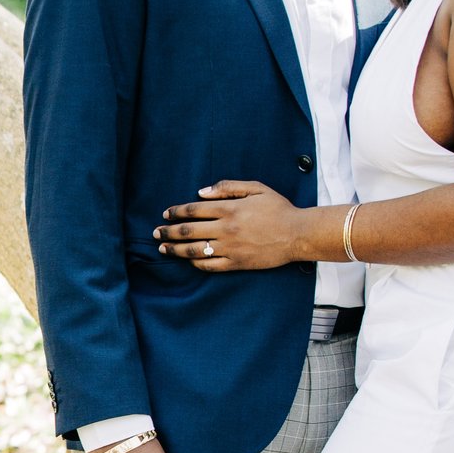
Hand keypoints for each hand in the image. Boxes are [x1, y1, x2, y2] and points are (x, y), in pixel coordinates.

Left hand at [153, 181, 300, 270]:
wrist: (297, 234)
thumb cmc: (278, 208)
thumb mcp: (256, 188)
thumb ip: (227, 187)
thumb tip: (201, 192)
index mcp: (229, 209)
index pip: (193, 210)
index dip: (176, 212)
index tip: (166, 214)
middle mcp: (226, 229)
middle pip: (188, 231)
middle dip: (168, 231)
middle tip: (156, 232)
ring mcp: (230, 248)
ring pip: (194, 250)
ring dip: (175, 249)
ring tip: (162, 248)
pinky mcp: (236, 263)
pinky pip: (210, 265)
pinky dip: (195, 262)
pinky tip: (187, 259)